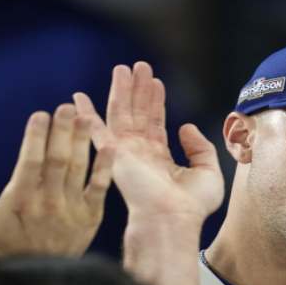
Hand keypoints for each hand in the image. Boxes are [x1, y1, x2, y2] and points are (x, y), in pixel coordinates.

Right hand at [0, 104, 114, 260]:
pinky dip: (105, 167)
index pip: (30, 162)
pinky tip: (110, 146)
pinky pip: (100, 188)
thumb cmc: (3, 252)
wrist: (38, 283)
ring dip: (82, 141)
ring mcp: (71, 210)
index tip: (40, 114)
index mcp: (20, 202)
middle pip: (57, 160)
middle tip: (66, 107)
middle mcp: (48, 203)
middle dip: (62, 131)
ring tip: (85, 117)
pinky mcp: (91, 217)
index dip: (36, 137)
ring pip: (78, 169)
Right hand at [73, 62, 223, 226]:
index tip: (156, 82)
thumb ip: (200, 147)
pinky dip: (86, 113)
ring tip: (123, 68)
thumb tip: (186, 127)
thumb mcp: (207, 171)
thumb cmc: (191, 206)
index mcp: (160, 159)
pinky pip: (96, 129)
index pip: (155, 124)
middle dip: (138, 90)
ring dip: (121, 91)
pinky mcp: (113, 154)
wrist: (173, 219)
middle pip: (137, 114)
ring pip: (121, 114)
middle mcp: (140, 154)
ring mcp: (125, 153)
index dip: (155, 102)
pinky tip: (78, 98)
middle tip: (139, 65)